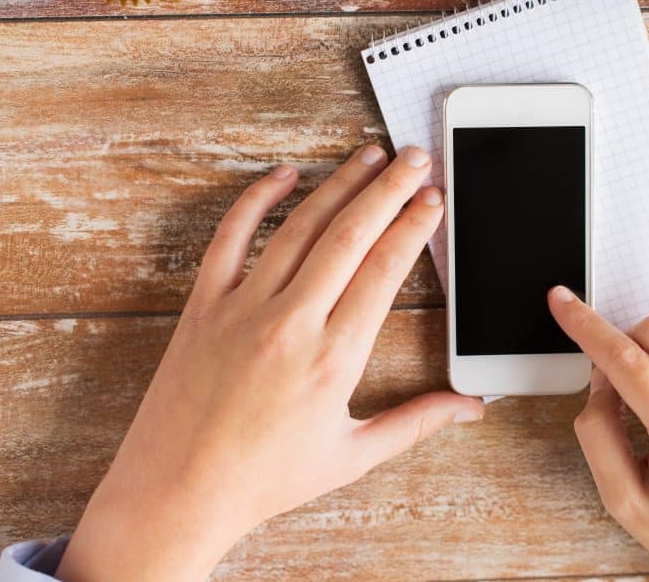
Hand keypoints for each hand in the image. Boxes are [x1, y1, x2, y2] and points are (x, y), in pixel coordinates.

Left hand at [57, 146, 483, 581]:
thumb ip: (418, 422)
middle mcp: (290, 323)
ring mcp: (242, 308)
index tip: (433, 200)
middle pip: (349, 235)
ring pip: (299, 227)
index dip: (414, 227)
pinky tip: (283, 175)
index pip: (384, 271)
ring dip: (338, 185)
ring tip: (369, 156)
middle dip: (389, 188)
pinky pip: (230, 236)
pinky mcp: (203, 305)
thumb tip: (471, 407)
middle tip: (415, 157)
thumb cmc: (264, 478)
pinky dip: (256, 200)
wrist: (177, 492)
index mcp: (333, 358)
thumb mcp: (353, 456)